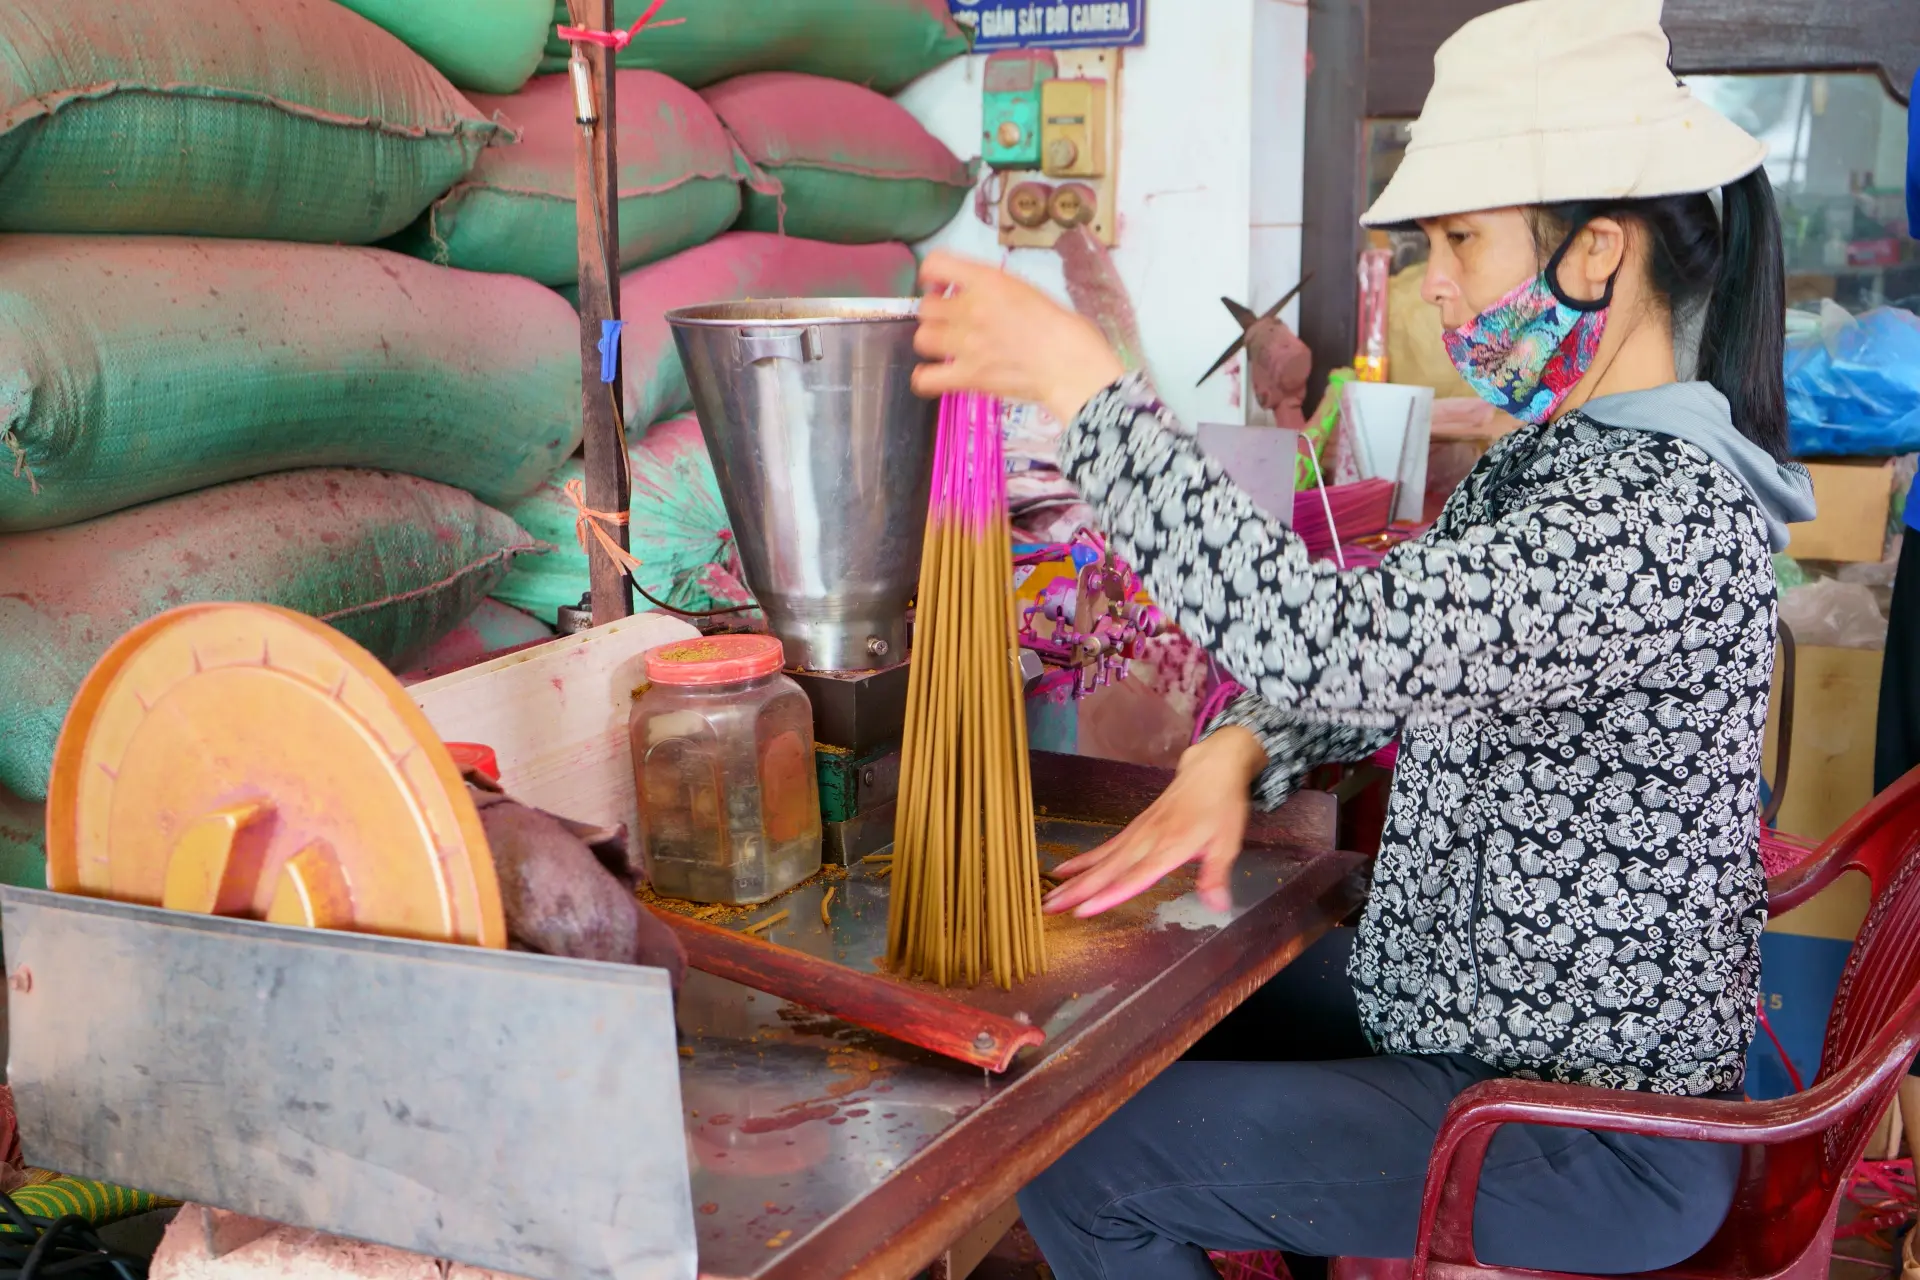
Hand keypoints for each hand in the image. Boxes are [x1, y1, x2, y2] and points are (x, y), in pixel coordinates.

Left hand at [913, 251, 1126, 425]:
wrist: (1072, 365)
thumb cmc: (1063, 328)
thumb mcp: (1029, 291)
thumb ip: (996, 291)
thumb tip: (982, 299)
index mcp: (987, 281)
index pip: (936, 264)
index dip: (932, 275)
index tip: (940, 285)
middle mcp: (970, 308)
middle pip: (925, 307)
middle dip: (935, 312)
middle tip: (950, 320)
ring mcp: (965, 344)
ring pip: (922, 338)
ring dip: (932, 341)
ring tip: (947, 347)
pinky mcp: (968, 376)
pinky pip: (926, 378)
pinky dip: (926, 378)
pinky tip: (936, 376)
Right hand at [1043, 727, 1267, 917]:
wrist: (1209, 770)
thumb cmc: (1221, 808)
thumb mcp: (1228, 843)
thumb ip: (1216, 875)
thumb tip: (1216, 906)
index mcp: (1170, 847)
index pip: (1134, 877)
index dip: (1108, 895)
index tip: (1083, 910)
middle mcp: (1147, 840)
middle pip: (1107, 870)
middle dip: (1077, 891)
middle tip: (1049, 907)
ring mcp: (1137, 833)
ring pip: (1100, 860)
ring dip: (1073, 880)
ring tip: (1048, 897)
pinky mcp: (1133, 829)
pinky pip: (1103, 848)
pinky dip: (1082, 861)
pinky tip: (1063, 871)